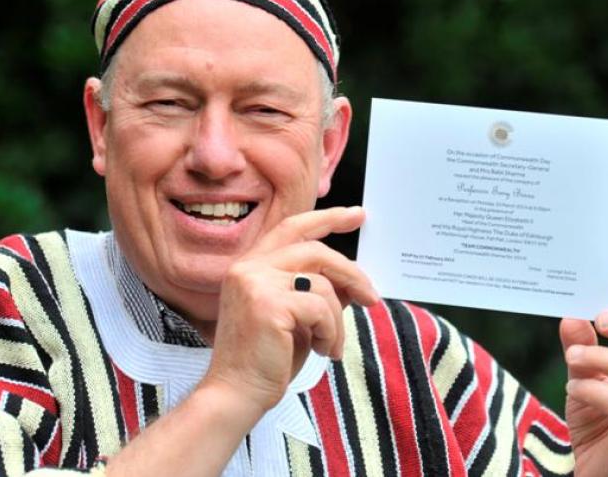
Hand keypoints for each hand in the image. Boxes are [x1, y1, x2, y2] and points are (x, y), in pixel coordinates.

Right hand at [200, 206, 379, 415]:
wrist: (235, 393)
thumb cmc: (265, 360)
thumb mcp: (297, 318)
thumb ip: (318, 291)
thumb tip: (352, 277)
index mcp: (249, 265)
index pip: (292, 228)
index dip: (327, 217)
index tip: (357, 214)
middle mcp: (248, 267)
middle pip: (315, 251)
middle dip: (351, 273)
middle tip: (371, 298)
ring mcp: (255, 283)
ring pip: (323, 284)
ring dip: (338, 319)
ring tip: (332, 345)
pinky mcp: (268, 304)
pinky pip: (320, 308)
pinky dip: (331, 331)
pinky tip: (324, 350)